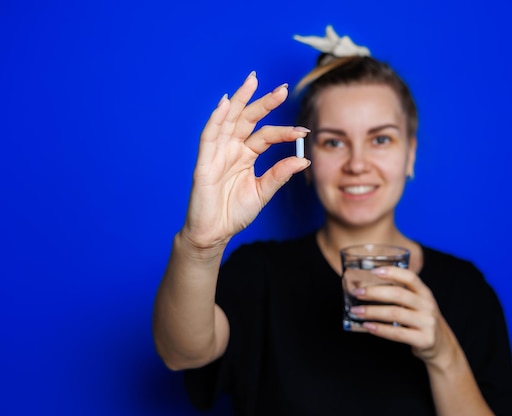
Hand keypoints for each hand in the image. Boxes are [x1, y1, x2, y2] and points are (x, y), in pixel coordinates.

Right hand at [182, 72, 310, 248]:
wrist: (214, 233)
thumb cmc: (234, 213)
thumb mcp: (263, 192)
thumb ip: (280, 174)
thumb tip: (304, 160)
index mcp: (246, 155)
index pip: (266, 136)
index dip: (284, 131)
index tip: (304, 131)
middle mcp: (231, 149)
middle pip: (248, 119)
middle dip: (264, 102)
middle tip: (283, 89)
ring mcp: (217, 153)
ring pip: (228, 120)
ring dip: (240, 100)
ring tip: (253, 81)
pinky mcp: (204, 162)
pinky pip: (209, 136)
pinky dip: (216, 119)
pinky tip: (225, 103)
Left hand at [349, 267, 458, 365]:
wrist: (442, 346)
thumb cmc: (422, 320)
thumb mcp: (418, 303)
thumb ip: (402, 294)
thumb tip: (367, 286)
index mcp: (425, 293)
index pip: (410, 277)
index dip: (392, 272)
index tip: (373, 271)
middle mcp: (427, 305)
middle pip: (398, 294)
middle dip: (374, 292)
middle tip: (357, 293)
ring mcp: (427, 322)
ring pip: (395, 314)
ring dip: (372, 312)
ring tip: (356, 311)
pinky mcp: (424, 339)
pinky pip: (397, 333)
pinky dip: (380, 329)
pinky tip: (367, 326)